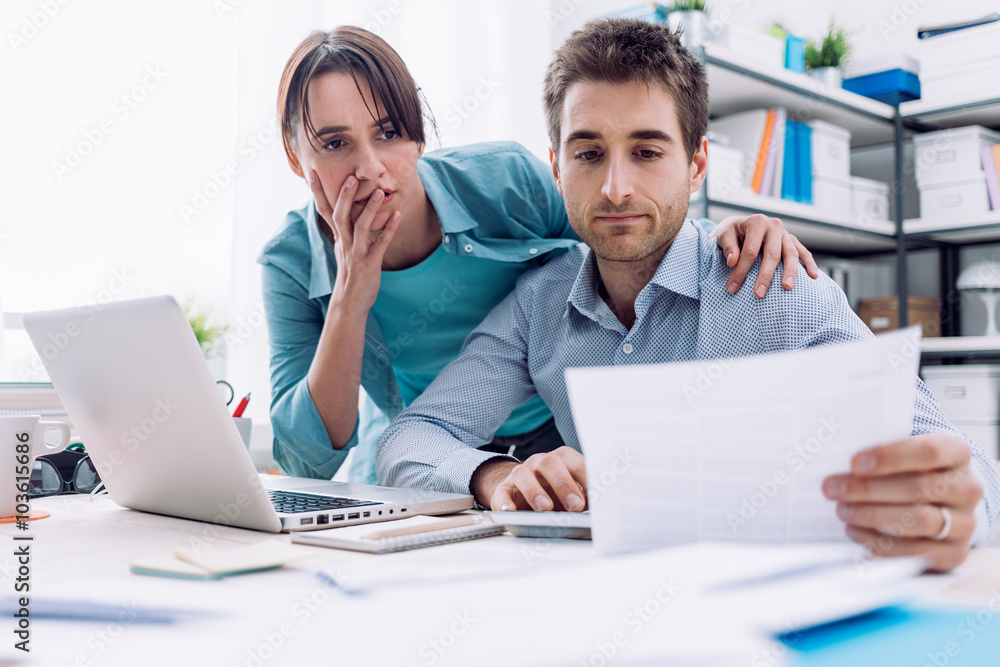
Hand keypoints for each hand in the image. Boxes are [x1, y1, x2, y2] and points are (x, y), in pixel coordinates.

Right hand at [308, 170, 400, 310]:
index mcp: (337, 237)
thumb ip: (344, 231)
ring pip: (360, 228)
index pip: (324, 210)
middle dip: (345, 195)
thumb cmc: (350, 273)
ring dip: (370, 209)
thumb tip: (345, 212)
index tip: (311, 171)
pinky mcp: (369, 264)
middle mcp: (344, 243)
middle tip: (352, 176)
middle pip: (339, 215)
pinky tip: (397, 217)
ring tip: (380, 192)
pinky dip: (388, 230)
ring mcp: (356, 253)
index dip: (317, 191)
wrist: (349, 302)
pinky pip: (380, 244)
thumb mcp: (344, 249)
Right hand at [472, 447, 587, 511]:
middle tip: (576, 506)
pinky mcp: (504, 489)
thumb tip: (602, 508)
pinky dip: (504, 502)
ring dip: (534, 491)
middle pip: (550, 464)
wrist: (526, 494)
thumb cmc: (556, 494)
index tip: (595, 495)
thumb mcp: (573, 493)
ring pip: (523, 474)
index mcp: (561, 459)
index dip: (585, 477)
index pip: (575, 462)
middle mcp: (540, 462)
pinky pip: (501, 492)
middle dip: (564, 484)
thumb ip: (585, 496)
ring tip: (545, 508)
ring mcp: (520, 474)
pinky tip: (510, 511)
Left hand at [710, 214, 818, 297]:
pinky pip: (803, 252)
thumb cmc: (731, 233)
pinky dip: (809, 263)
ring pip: (791, 253)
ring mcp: (785, 234)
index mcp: (757, 222)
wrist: (739, 226)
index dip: (741, 270)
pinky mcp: (792, 241)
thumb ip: (728, 247)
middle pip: (772, 253)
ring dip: (790, 271)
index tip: (732, 287)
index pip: (750, 251)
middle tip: (759, 294)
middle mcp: (774, 226)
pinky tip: (813, 276)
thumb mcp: (723, 235)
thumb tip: (733, 261)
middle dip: (765, 275)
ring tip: (787, 287)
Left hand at [822, 434, 982, 571]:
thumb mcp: (899, 451)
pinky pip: (917, 552)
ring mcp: (964, 523)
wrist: (936, 500)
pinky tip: (855, 532)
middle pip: (918, 488)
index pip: (929, 452)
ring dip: (872, 516)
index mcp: (956, 453)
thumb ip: (878, 453)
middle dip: (868, 489)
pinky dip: (881, 544)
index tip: (854, 463)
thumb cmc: (907, 470)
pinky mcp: (954, 553)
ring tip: (842, 511)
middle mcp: (967, 488)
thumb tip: (835, 455)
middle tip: (832, 489)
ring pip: (919, 520)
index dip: (890, 457)